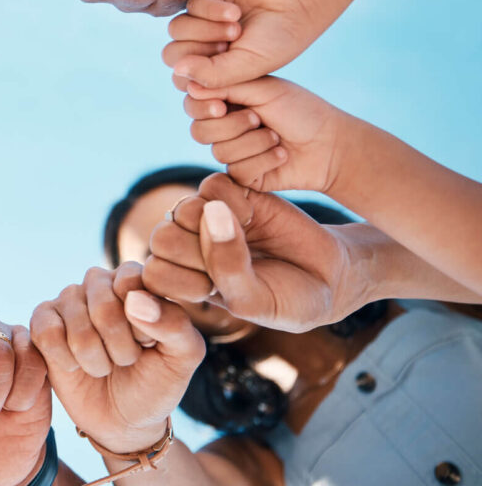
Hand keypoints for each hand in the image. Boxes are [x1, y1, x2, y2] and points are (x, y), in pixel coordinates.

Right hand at [30, 264, 203, 454]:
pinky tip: (75, 367)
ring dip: (95, 360)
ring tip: (104, 367)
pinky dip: (65, 360)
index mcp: (134, 280)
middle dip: (120, 347)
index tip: (148, 342)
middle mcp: (99, 283)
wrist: (124, 421)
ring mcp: (68, 301)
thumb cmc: (156, 382)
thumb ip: (174, 324)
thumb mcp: (182, 357)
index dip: (141, 321)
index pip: (130, 280)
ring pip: (76, 324)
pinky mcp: (42, 322)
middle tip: (126, 361)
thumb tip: (135, 301)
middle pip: (102, 305)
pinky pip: (47, 333)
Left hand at [144, 173, 358, 331]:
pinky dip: (231, 198)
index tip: (216, 291)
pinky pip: (210, 185)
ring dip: (211, 223)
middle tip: (233, 262)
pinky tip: (251, 214)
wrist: (329, 275)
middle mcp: (190, 248)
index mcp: (185, 282)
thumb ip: (228, 267)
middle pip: (162, 239)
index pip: (155, 274)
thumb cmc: (288, 299)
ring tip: (243, 235)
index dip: (181, 281)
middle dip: (197, 253)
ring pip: (182, 209)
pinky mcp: (230, 193)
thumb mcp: (256, 300)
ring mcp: (207, 219)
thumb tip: (211, 211)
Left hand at [164, 0, 330, 88]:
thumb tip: (177, 71)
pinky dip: (211, 10)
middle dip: (200, 51)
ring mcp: (200, 19)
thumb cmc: (277, 40)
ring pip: (177, 29)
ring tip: (236, 28)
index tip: (228, 74)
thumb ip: (212, 75)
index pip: (180, 79)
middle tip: (230, 46)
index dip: (197, 77)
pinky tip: (235, 11)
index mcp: (209, 68)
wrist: (298, 1)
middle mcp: (201, 44)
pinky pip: (190, 5)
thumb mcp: (247, 67)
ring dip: (206, 30)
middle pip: (172, 54)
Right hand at [183, 75, 351, 191]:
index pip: (193, 105)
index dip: (203, 107)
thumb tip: (188, 82)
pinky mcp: (244, 176)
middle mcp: (224, 127)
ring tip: (277, 137)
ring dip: (254, 143)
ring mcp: (233, 152)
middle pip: (198, 131)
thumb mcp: (262, 89)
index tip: (224, 104)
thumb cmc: (300, 110)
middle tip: (258, 118)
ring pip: (219, 151)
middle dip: (232, 125)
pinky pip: (238, 170)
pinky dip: (264, 159)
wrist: (331, 144)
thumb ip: (225, 84)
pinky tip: (282, 154)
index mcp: (225, 101)